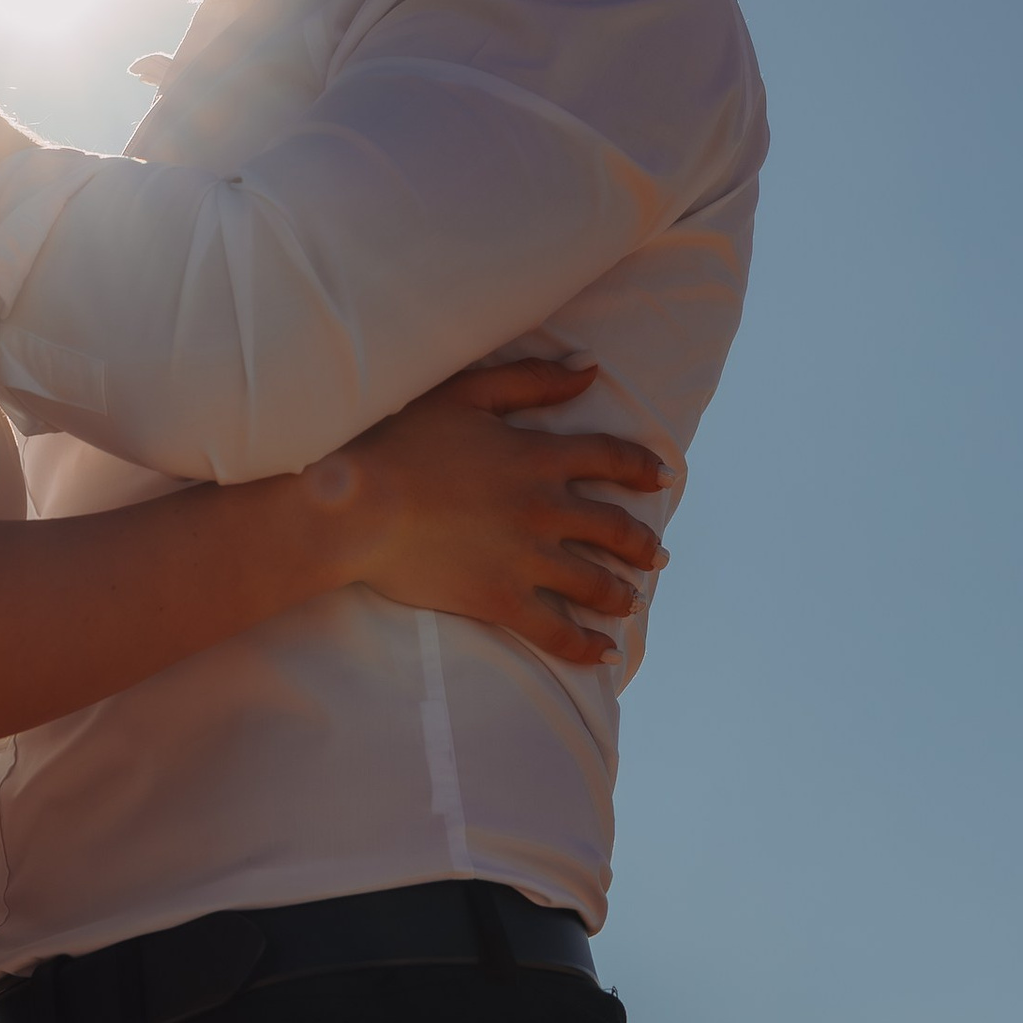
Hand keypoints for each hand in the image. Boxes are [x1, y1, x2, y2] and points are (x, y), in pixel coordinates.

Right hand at [313, 358, 668, 666]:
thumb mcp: (467, 394)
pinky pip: (556, 631)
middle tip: (657, 555)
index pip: (611, 459)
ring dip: (622, 594)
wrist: (357, 504)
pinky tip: (604, 654)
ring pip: (595, 582)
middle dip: (642, 544)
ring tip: (633, 602)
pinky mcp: (501, 600)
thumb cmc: (401, 441)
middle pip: (615, 528)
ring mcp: (526, 559)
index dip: (643, 468)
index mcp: (539, 457)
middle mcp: (545, 509)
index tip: (665, 479)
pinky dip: (586, 646)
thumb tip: (590, 368)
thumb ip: (531, 381)